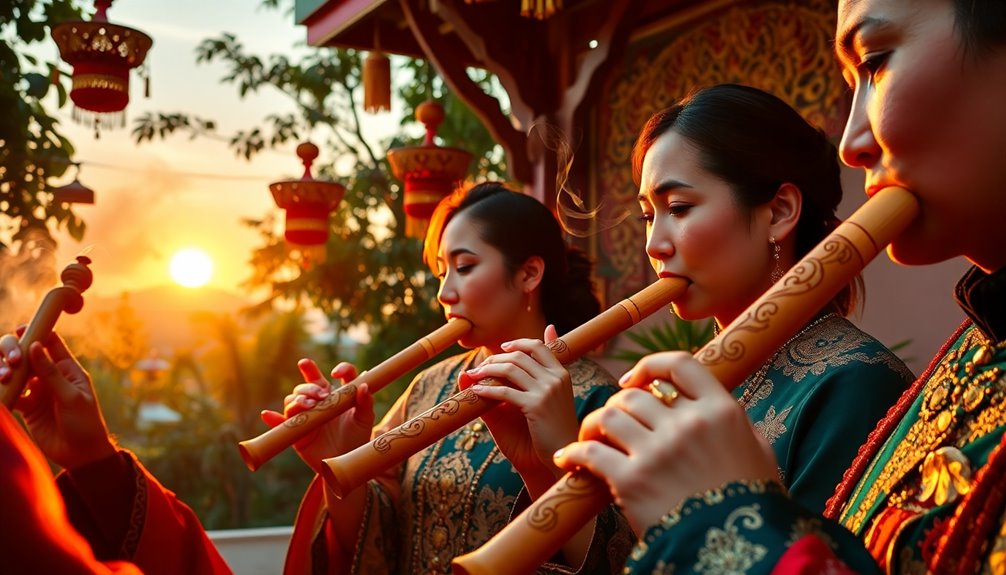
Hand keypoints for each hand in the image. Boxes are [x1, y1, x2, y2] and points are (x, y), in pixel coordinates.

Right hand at [0, 331, 115, 470]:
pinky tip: (1, 388)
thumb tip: (35, 346)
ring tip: (5, 377)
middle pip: (26, 353)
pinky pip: (10, 392)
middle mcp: (49, 376)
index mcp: (67, 368)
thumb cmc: (85, 422)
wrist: (80, 454)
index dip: (35, 332)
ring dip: (4, 369)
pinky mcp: (26, 407)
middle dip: (13, 351)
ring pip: (14, 371)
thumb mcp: (71, 396)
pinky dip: (2, 389)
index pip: (50, 343)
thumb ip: (52, 373)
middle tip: (12, 361)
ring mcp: (36, 390)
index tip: (20, 330)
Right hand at [260, 360, 373, 472]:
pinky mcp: (296, 432)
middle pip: (306, 387)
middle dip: (310, 387)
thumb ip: (366, 402)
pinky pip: (280, 424)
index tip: (337, 374)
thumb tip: (364, 384)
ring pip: (292, 401)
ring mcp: (304, 417)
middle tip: (321, 395)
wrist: (347, 461)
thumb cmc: (357, 438)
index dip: (333, 370)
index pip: (331, 376)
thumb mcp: (365, 419)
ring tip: (309, 406)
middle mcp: (316, 403)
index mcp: (333, 395)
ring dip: (298, 400)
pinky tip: (267, 414)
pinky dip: (273, 419)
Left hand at [465, 325, 578, 478]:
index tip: (502, 348)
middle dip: (495, 359)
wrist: (561, 455)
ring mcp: (547, 391)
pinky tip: (476, 392)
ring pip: (510, 369)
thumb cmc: (550, 431)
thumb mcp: (542, 399)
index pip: (539, 346)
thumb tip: (524, 347)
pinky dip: (487, 390)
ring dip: (486, 370)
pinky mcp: (536, 406)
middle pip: (520, 356)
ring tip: (473, 376)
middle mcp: (556, 378)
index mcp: (561, 374)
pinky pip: (505, 391)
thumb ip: (528, 378)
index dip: (518, 343)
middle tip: (479, 368)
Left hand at [553, 351, 778, 533]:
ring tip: (591, 438)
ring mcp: (658, 451)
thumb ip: (736, 423)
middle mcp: (688, 424)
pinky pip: (591, 451)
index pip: (679, 364)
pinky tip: (570, 459)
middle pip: (635, 394)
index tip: (633, 380)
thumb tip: (715, 404)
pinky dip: (575, 452)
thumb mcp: (758, 454)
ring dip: (594, 425)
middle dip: (619, 405)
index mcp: (721, 412)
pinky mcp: (632, 480)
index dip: (649, 365)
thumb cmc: (753, 504)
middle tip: (614, 424)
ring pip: (609, 415)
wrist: (739, 552)